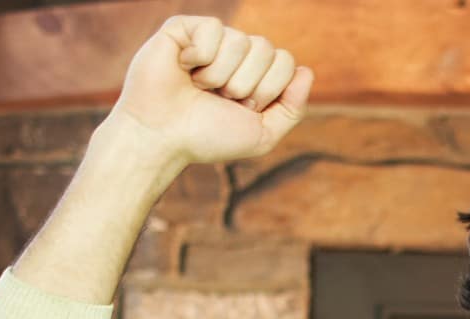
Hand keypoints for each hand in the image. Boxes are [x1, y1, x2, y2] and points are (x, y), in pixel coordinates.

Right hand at [112, 16, 312, 164]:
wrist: (162, 137)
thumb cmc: (208, 137)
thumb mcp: (262, 135)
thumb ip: (292, 108)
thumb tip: (307, 71)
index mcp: (257, 75)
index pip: (286, 62)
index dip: (269, 89)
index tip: (244, 108)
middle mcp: (237, 54)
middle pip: (267, 49)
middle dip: (246, 84)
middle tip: (220, 99)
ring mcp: (211, 39)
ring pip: (241, 40)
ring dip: (221, 75)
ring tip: (199, 87)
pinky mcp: (184, 28)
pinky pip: (213, 29)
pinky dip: (200, 57)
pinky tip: (183, 68)